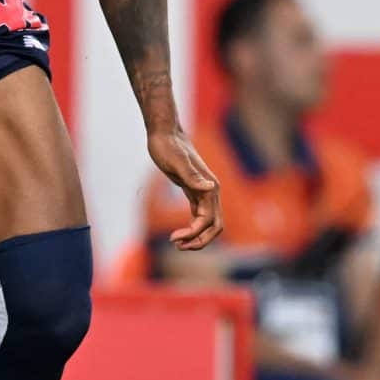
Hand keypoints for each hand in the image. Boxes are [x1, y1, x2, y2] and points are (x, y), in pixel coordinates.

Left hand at [149, 126, 220, 248]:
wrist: (164, 133)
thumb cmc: (167, 146)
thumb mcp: (176, 161)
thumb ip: (193, 176)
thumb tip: (211, 187)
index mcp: (210, 187)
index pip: (208, 220)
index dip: (193, 233)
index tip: (173, 237)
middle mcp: (211, 191)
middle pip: (215, 226)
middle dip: (200, 240)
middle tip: (178, 246)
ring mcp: (203, 192)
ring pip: (208, 222)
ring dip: (196, 236)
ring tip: (176, 243)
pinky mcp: (193, 191)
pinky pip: (199, 215)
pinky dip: (192, 227)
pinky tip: (179, 233)